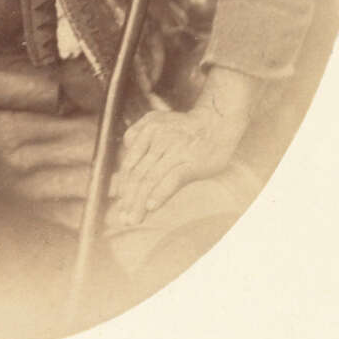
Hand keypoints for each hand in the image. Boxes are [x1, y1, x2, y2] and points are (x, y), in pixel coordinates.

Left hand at [110, 104, 245, 226]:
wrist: (217, 121)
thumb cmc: (186, 126)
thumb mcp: (158, 119)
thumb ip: (138, 131)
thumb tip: (127, 146)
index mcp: (148, 130)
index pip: (131, 163)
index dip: (124, 186)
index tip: (121, 204)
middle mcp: (158, 139)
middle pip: (139, 174)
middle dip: (129, 199)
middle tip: (124, 219)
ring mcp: (175, 150)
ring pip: (151, 179)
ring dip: (140, 202)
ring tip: (134, 219)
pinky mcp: (192, 162)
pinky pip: (173, 179)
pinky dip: (160, 193)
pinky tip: (151, 207)